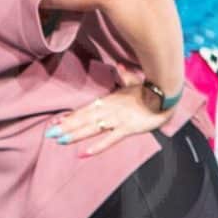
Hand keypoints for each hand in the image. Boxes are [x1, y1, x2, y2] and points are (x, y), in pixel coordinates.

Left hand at [46, 82, 173, 157]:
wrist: (168, 93)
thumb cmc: (152, 89)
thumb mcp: (135, 83)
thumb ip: (124, 76)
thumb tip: (119, 65)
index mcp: (110, 101)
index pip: (86, 109)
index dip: (71, 116)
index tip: (57, 122)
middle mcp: (110, 110)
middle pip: (84, 119)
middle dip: (66, 127)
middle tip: (49, 133)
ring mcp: (118, 119)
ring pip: (92, 128)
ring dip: (76, 134)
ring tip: (60, 140)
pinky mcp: (129, 128)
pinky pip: (111, 139)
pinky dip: (98, 146)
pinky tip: (85, 153)